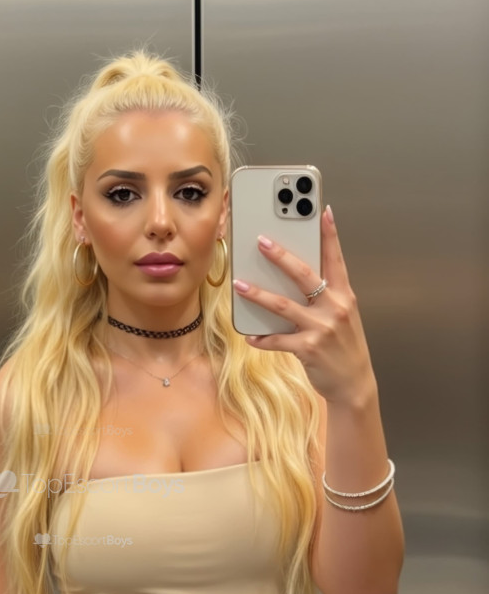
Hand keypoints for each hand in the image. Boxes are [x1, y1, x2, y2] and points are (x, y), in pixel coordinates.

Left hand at [232, 205, 375, 404]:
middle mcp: (334, 308)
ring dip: (258, 294)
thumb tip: (296, 278)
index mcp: (344, 296)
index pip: (336, 259)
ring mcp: (321, 328)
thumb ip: (325, 296)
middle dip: (281, 256)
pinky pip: (278, 340)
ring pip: (284, 305)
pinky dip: (261, 338)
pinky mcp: (308, 348)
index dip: (330, 234)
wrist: (354, 382)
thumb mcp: (343, 316)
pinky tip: (249, 336)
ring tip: (239, 285)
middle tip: (262, 241)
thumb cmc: (344, 346)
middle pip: (305, 275)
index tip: (322, 211)